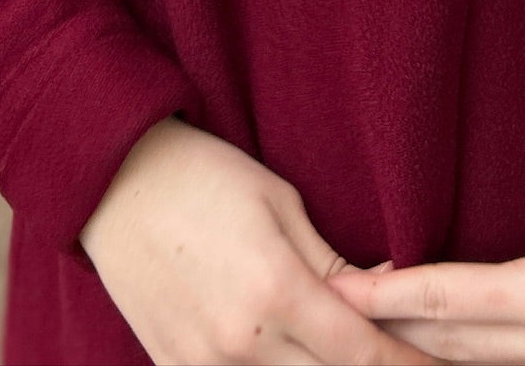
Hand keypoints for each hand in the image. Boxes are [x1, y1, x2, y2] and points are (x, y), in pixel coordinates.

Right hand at [80, 115, 439, 363]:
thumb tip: (391, 295)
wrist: (113, 182)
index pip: (362, 354)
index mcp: (276, 292)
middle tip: (411, 360)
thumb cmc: (206, 177)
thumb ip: (336, 266)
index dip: (407, 365)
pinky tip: (298, 358)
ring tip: (353, 354)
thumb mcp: (282, 205)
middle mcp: (240, 343)